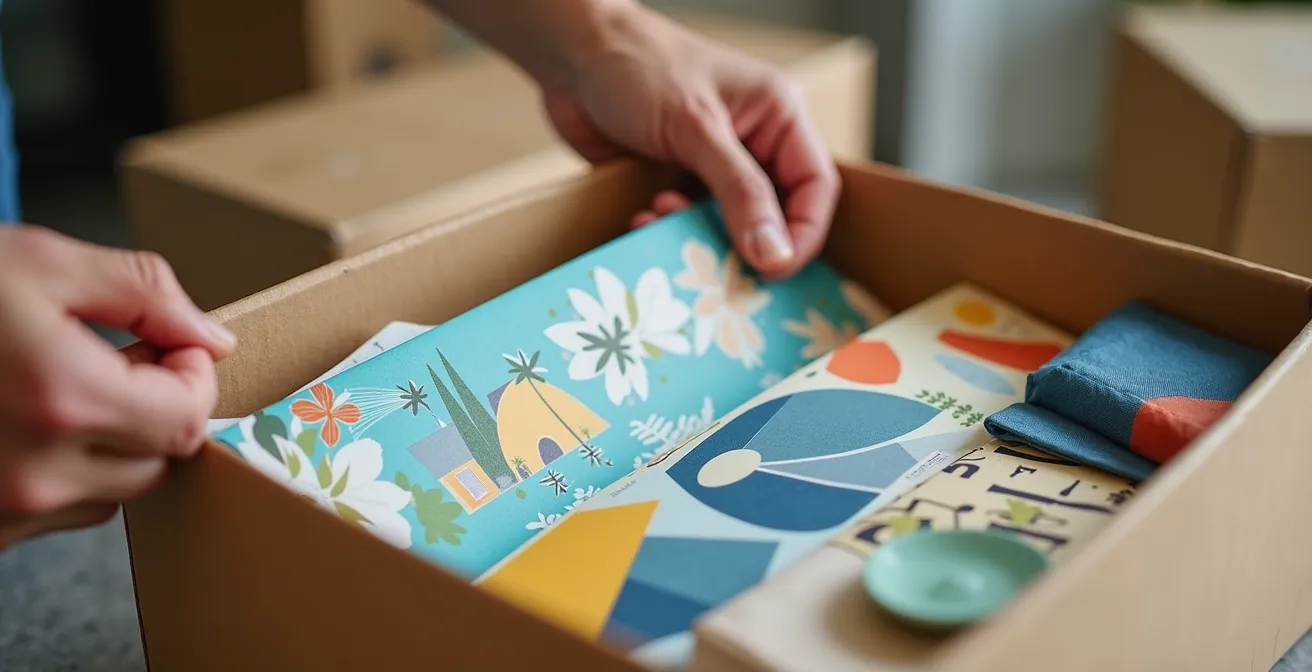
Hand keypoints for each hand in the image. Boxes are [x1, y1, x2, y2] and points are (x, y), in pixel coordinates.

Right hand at [0, 226, 234, 549]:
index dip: (190, 376)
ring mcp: (0, 510)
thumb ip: (142, 293)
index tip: (166, 344)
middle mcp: (35, 471)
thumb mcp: (37, 262)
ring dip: (110, 446)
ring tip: (58, 389)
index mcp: (62, 397)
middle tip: (120, 360)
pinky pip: (52, 513)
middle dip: (155, 410)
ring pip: (108, 494)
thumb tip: (212, 337)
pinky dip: (59, 473)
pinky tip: (18, 423)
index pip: (186, 418)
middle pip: (157, 462)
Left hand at [540, 4, 839, 279]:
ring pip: (730, 226)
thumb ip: (740, 192)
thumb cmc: (640, 67)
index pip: (816, 187)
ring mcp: (716, 164)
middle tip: (714, 258)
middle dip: (744, 241)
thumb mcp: (697, 129)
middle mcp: (755, 143)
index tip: (772, 270)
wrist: (572, 56)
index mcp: (779, 116)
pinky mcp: (679, 181)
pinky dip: (668, 230)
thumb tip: (775, 255)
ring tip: (662, 213)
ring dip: (697, 234)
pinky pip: (689, 224)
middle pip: (777, 214)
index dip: (802, 234)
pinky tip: (642, 215)